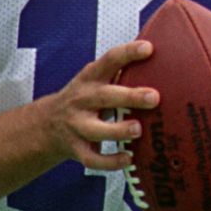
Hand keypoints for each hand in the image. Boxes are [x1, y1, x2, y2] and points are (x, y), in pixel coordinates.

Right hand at [44, 39, 158, 171]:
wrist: (47, 124)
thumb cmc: (85, 98)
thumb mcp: (96, 80)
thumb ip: (120, 72)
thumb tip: (163, 60)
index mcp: (90, 78)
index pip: (109, 60)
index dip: (128, 53)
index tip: (148, 48)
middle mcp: (82, 99)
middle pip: (104, 96)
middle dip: (129, 97)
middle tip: (154, 97)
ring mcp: (77, 125)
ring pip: (96, 130)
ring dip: (117, 130)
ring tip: (138, 129)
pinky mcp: (76, 149)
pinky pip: (93, 159)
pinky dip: (110, 162)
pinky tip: (129, 159)